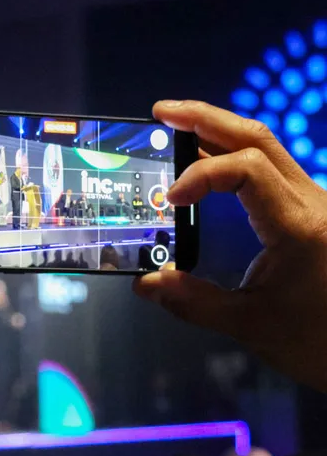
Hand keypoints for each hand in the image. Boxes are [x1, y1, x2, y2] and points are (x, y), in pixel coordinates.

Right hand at [133, 100, 326, 391]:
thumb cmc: (316, 342)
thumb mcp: (250, 326)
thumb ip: (194, 302)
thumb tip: (145, 283)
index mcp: (299, 227)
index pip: (246, 170)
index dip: (201, 174)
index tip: (169, 200)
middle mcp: (312, 203)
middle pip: (257, 139)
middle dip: (206, 119)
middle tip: (160, 112)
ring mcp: (314, 202)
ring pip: (266, 146)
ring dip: (218, 129)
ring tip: (174, 123)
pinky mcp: (309, 210)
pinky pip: (269, 167)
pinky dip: (232, 153)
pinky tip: (204, 158)